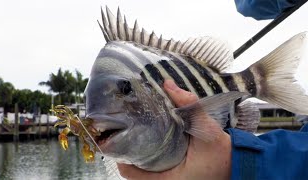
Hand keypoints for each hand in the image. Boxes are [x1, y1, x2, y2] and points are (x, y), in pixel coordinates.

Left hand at [117, 80, 231, 179]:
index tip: (116, 137)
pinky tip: (149, 143)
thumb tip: (167, 84)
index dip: (119, 155)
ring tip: (134, 135)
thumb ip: (190, 106)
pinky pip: (153, 172)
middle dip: (126, 152)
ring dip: (136, 156)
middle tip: (125, 131)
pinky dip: (147, 160)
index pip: (130, 173)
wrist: (236, 165)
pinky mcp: (174, 178)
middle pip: (132, 172)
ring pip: (142, 172)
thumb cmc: (222, 154)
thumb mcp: (208, 129)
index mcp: (168, 179)